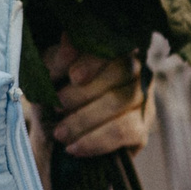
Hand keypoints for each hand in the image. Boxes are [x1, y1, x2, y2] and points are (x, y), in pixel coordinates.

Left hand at [46, 40, 153, 157]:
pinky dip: (96, 140)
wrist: (53, 141)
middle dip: (84, 92)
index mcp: (112, 49)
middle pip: (121, 71)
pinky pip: (124, 131)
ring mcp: (143, 100)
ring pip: (121, 101)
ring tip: (60, 133)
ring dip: (85, 119)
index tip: (73, 76)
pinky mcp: (141, 129)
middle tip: (58, 107)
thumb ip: (57, 59)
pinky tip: (74, 148)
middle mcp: (135, 69)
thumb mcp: (47, 77)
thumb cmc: (52, 100)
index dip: (96, 59)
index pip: (115, 45)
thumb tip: (68, 41)